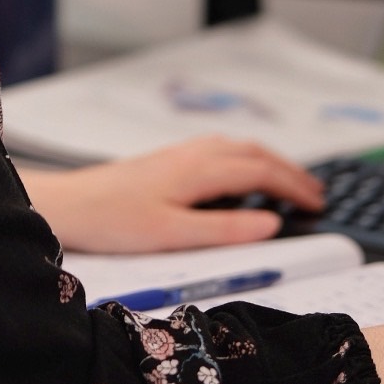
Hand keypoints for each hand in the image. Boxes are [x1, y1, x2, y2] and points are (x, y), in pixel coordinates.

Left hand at [14, 135, 324, 252]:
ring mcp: (176, 155)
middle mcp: (189, 155)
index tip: (318, 204)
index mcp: (198, 170)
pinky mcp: (163, 162)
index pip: (260, 172)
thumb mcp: (173, 235)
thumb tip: (270, 224)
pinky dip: (242, 161)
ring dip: (265, 162)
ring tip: (285, 184)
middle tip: (314, 193)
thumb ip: (224, 230)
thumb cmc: (112, 221)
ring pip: (234, 148)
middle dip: (287, 170)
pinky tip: (237, 179)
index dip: (293, 187)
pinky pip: (216, 152)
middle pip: (252, 153)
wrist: (66, 205)